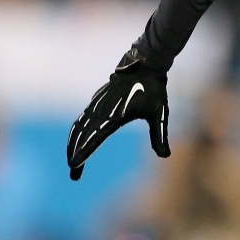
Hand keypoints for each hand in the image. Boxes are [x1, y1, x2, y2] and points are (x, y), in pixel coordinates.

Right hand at [67, 48, 170, 179]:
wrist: (145, 63)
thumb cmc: (154, 89)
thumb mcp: (160, 113)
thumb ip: (160, 135)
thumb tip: (165, 156)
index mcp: (116, 115)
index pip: (95, 137)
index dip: (84, 152)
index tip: (74, 165)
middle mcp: (102, 110)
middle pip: (82, 135)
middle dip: (76, 155)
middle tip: (75, 176)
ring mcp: (97, 104)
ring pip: (79, 127)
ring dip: (73, 145)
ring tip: (73, 163)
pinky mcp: (96, 100)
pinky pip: (82, 118)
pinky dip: (76, 132)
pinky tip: (76, 141)